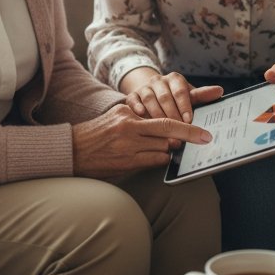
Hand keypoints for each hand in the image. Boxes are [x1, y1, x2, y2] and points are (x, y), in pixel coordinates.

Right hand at [71, 103, 212, 179]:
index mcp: (127, 113)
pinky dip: (160, 159)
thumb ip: (139, 121)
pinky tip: (154, 157)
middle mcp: (129, 127)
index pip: (163, 118)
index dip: (186, 127)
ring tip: (164, 148)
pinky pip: (154, 161)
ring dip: (168, 149)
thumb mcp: (117, 119)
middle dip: (185, 136)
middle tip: (200, 139)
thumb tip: (166, 131)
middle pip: (167, 131)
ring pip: (163, 147)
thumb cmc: (97, 135)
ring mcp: (128, 145)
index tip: (203, 133)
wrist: (71, 150)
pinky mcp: (126, 162)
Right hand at [122, 70, 223, 123]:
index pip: (181, 90)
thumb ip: (201, 96)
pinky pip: (133, 100)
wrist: (151, 93)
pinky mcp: (132, 95)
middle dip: (172, 114)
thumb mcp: (188, 96)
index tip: (189, 120)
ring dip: (157, 115)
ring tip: (162, 130)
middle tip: (177, 131)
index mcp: (174, 79)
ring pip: (150, 99)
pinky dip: (137, 107)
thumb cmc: (174, 99)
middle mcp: (158, 80)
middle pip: (165, 96)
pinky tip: (142, 116)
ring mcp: (144, 87)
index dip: (185, 106)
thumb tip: (220, 91)